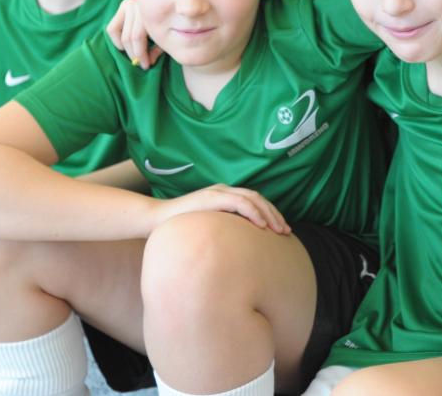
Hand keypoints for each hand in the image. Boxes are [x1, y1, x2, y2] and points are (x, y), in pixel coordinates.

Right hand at [106, 0, 161, 68]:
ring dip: (127, 50)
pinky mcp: (123, 6)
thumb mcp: (165, 36)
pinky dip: (116, 40)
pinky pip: (112, 28)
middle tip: (141, 64)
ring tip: (135, 57)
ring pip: (122, 34)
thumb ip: (158, 47)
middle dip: (135, 54)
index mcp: (150, 11)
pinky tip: (124, 47)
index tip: (146, 65)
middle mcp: (137, 5)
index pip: (138, 37)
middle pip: (129, 37)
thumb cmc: (170, 23)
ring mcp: (129, 4)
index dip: (141, 54)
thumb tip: (149, 60)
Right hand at [155, 184, 290, 233]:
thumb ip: (221, 231)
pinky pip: (240, 202)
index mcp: (224, 196)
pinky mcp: (212, 197)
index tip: (281, 231)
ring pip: (253, 198)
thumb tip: (237, 250)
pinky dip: (254, 213)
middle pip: (258, 198)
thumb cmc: (180, 228)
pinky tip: (261, 226)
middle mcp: (224, 190)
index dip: (270, 214)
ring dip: (268, 214)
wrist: (155, 220)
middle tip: (286, 232)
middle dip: (274, 214)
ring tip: (278, 230)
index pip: (254, 201)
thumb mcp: (207, 228)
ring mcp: (218, 192)